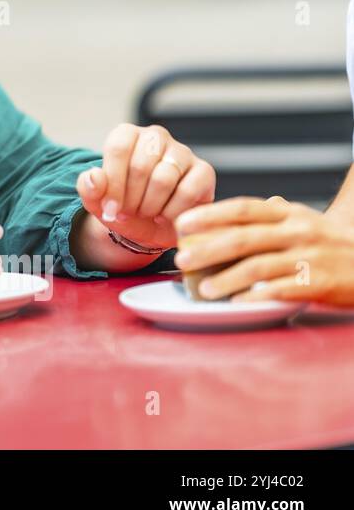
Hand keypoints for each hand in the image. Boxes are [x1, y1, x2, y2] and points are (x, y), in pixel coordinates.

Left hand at [76, 123, 215, 251]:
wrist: (151, 228)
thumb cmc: (124, 208)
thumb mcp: (99, 203)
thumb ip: (88, 188)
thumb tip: (93, 177)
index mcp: (127, 135)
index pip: (118, 148)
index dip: (113, 183)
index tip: (110, 209)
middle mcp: (156, 137)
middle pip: (140, 165)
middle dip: (130, 198)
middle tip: (128, 213)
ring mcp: (182, 152)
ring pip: (163, 179)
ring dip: (150, 206)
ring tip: (146, 213)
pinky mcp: (204, 171)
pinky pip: (188, 191)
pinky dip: (172, 211)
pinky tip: (165, 216)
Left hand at [173, 196, 353, 304]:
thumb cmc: (328, 241)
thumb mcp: (301, 219)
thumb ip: (266, 216)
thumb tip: (220, 213)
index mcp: (288, 213)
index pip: (243, 209)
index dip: (210, 214)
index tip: (182, 223)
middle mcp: (298, 231)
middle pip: (244, 238)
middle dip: (208, 249)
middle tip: (181, 259)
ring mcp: (309, 257)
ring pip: (258, 267)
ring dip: (226, 278)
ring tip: (204, 288)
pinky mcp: (319, 283)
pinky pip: (280, 290)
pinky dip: (255, 296)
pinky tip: (237, 301)